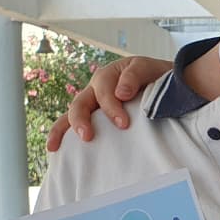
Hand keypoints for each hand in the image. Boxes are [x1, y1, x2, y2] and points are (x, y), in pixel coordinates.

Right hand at [46, 56, 174, 151]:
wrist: (164, 85)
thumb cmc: (156, 77)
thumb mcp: (148, 69)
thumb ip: (135, 76)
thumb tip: (120, 94)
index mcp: (107, 76)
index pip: (103, 92)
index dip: (111, 108)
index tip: (123, 124)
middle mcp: (95, 91)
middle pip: (80, 104)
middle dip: (81, 121)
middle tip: (87, 137)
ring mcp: (92, 106)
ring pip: (71, 115)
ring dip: (62, 130)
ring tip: (55, 146)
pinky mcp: (94, 120)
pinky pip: (74, 127)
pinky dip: (63, 137)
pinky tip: (56, 151)